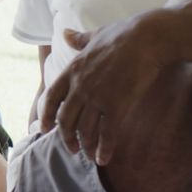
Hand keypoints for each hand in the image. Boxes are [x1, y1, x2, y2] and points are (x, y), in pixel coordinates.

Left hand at [40, 12, 174, 165]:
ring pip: (85, 130)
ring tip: (88, 155)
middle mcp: (80, 86)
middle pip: (66, 119)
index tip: (44, 128)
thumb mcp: (94, 35)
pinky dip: (103, 148)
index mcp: (72, 70)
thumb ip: (78, 40)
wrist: (147, 39)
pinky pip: (106, 133)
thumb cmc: (123, 34)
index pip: (51, 98)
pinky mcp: (117, 105)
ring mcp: (97, 97)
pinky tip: (103, 158)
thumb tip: (66, 33)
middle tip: (71, 148)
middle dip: (66, 137)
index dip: (46, 115)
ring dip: (85, 146)